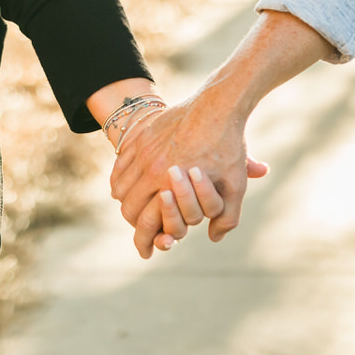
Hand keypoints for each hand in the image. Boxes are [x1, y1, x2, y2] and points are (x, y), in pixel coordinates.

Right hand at [110, 94, 268, 258]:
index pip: (144, 222)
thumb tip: (213, 237)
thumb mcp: (235, 185)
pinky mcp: (142, 135)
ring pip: (120, 187)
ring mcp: (143, 149)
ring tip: (135, 208)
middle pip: (128, 207)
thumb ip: (226, 216)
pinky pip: (120, 164)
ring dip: (126, 201)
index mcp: (170, 184)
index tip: (147, 251)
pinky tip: (127, 184)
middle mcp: (150, 168)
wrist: (218, 104)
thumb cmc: (229, 145)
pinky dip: (120, 179)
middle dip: (134, 223)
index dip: (144, 241)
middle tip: (141, 229)